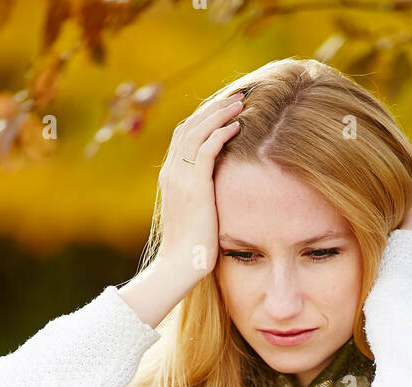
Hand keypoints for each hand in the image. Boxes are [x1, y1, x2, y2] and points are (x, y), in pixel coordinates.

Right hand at [156, 91, 244, 281]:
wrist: (179, 265)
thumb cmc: (191, 247)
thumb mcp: (196, 214)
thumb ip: (201, 196)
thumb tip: (218, 192)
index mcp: (170, 175)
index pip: (184, 134)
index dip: (203, 117)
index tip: (224, 108)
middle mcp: (171, 171)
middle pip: (190, 125)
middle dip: (213, 107)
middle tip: (236, 95)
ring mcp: (180, 177)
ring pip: (198, 131)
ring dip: (219, 113)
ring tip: (240, 102)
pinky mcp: (194, 186)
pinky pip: (207, 149)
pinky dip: (221, 133)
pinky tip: (237, 126)